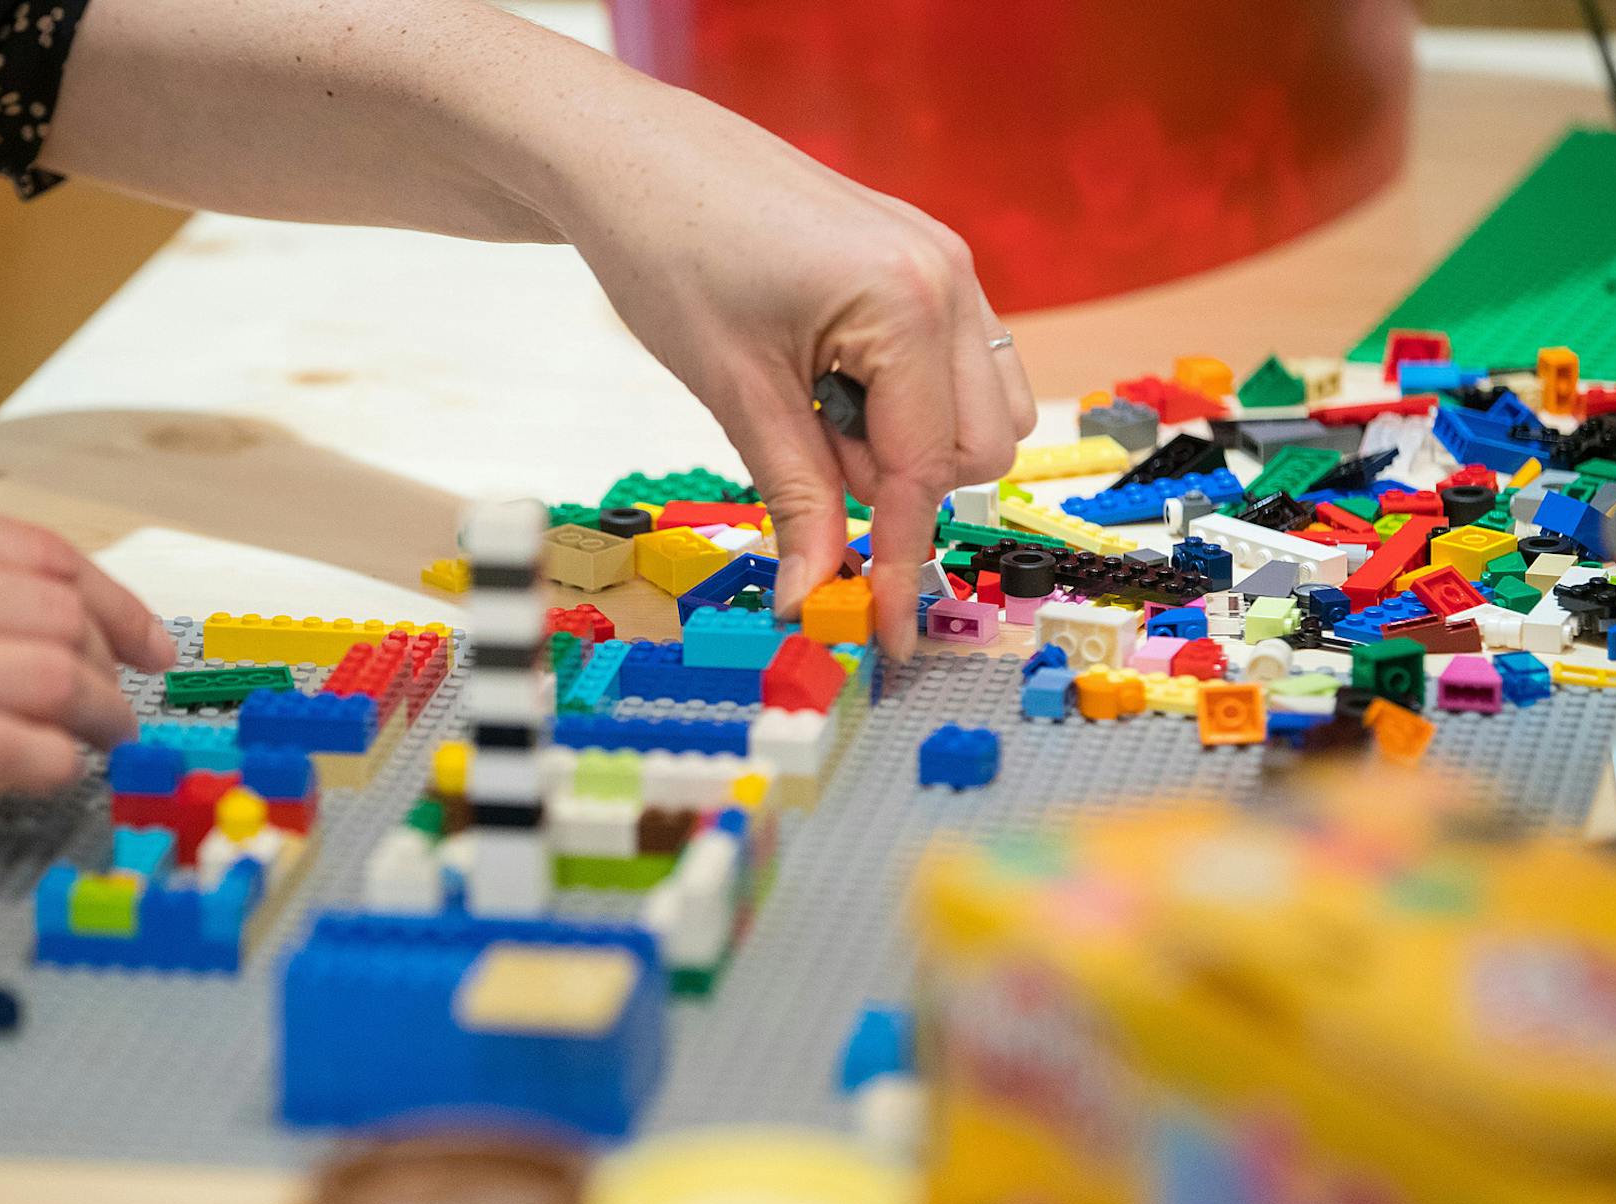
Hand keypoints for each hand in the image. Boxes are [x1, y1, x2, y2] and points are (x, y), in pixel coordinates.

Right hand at [0, 486, 175, 855]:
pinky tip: (55, 774)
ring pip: (47, 676)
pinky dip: (53, 764)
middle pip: (57, 614)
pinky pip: (4, 747)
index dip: (117, 604)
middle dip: (115, 669)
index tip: (148, 644)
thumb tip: (41, 615)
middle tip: (127, 709)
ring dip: (98, 719)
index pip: (42, 553)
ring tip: (100, 744)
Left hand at [552, 82, 1036, 656]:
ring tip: (815, 410)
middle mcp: (950, 277)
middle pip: (978, 450)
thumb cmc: (670, 251)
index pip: (926, 470)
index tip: (889, 636)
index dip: (900, 561)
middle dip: (899, 482)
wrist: (635, 155)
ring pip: (981, 413)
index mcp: (908, 301)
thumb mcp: (734, 392)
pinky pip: (956, 368)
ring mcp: (947, 264)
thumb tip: (812, 596)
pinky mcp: (925, 262)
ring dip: (909, 446)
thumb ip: (794, 499)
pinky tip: (831, 380)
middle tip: (804, 449)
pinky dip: (902, 404)